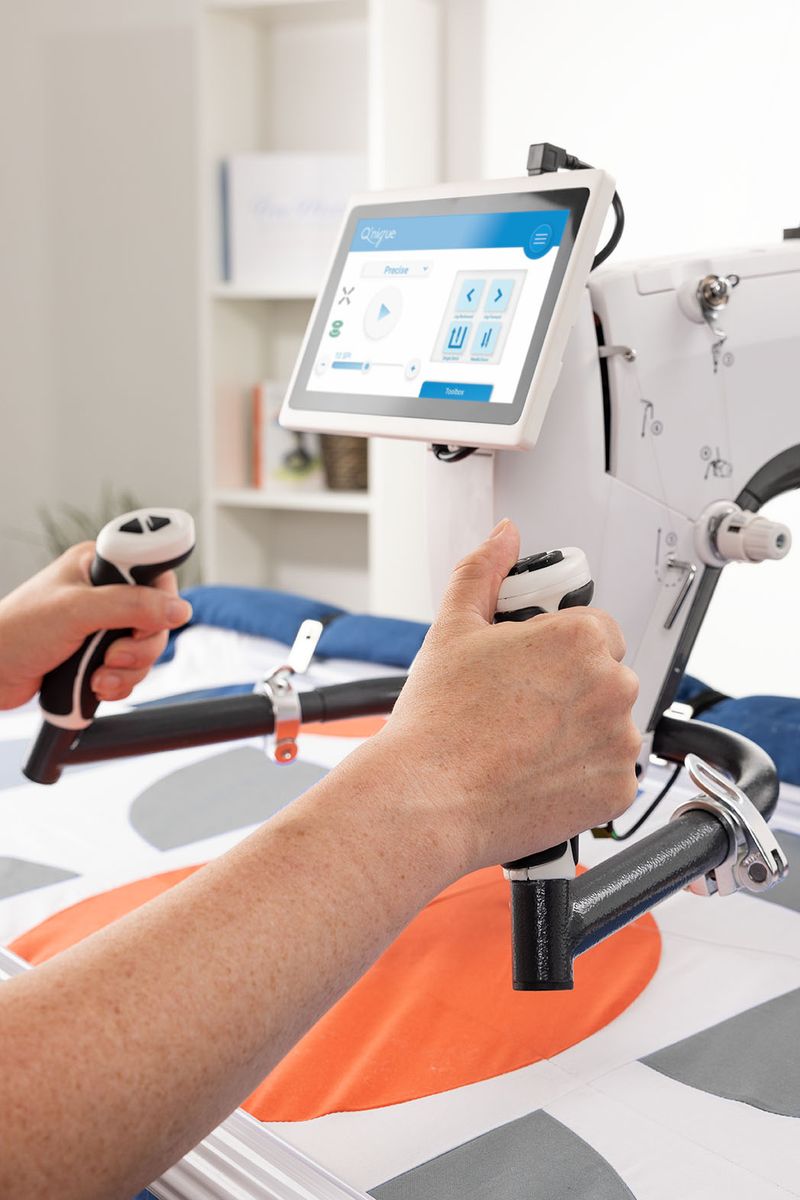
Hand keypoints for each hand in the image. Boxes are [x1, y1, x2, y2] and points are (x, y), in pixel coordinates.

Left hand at [0, 542, 191, 710]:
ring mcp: (104, 625)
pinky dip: (119, 684)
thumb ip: (130, 605)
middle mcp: (106, 592)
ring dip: (127, 670)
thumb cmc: (14, 631)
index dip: (160, 597)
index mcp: (99, 565)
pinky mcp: (100, 654)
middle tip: (113, 655)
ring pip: (147, 648)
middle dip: (140, 646)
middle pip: (158, 617)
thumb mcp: (76, 611)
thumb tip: (178, 608)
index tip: (146, 617)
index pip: (154, 570)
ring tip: (96, 676)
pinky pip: (133, 670)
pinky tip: (94, 685)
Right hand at [387, 519, 640, 873]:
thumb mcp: (453, 627)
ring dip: (582, 730)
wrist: (427, 799)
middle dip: (573, 687)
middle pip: (606, 674)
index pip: (595, 628)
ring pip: (611, 723)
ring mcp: (619, 741)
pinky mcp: (617, 789)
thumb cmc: (438, 721)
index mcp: (580, 637)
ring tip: (525, 744)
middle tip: (520, 708)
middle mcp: (612, 685)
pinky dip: (585, 775)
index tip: (531, 670)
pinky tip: (540, 773)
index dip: (558, 647)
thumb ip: (484, 570)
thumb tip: (505, 536)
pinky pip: (611, 772)